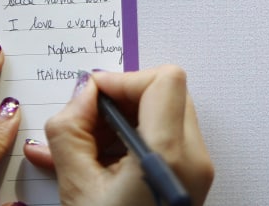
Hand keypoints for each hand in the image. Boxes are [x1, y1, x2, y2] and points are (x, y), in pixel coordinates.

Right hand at [24, 66, 213, 205]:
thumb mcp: (77, 188)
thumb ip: (71, 129)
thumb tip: (81, 92)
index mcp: (170, 156)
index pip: (163, 80)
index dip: (122, 79)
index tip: (90, 95)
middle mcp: (194, 158)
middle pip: (166, 92)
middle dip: (121, 98)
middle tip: (86, 120)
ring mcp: (197, 169)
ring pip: (164, 111)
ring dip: (124, 118)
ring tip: (87, 146)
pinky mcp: (190, 178)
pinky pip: (165, 136)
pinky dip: (132, 136)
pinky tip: (100, 160)